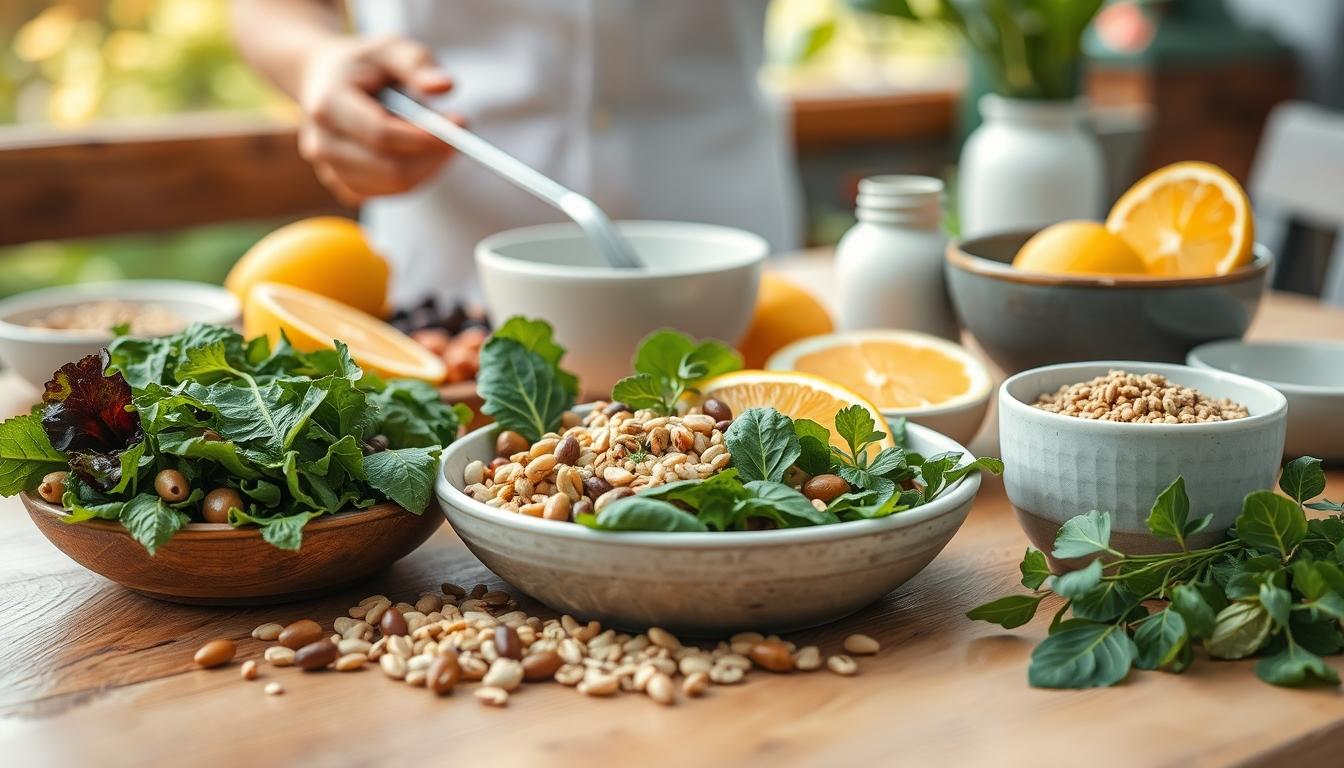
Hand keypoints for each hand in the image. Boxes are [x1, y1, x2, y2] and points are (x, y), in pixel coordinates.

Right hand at [298, 36, 459, 203]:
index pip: (381, 134)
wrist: (323, 81)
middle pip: (390, 169)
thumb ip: (417, 64)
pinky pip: (392, 193)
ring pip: (395, 186)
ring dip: (428, 166)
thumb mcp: (390, 49)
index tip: (460, 125)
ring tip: (436, 136)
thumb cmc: (364, 64)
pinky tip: (419, 151)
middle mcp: (322, 143)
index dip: (424, 136)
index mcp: (328, 105)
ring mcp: (330, 170)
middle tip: (460, 136)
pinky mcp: (345, 187)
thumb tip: (445, 86)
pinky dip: (416, 176)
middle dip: (433, 156)